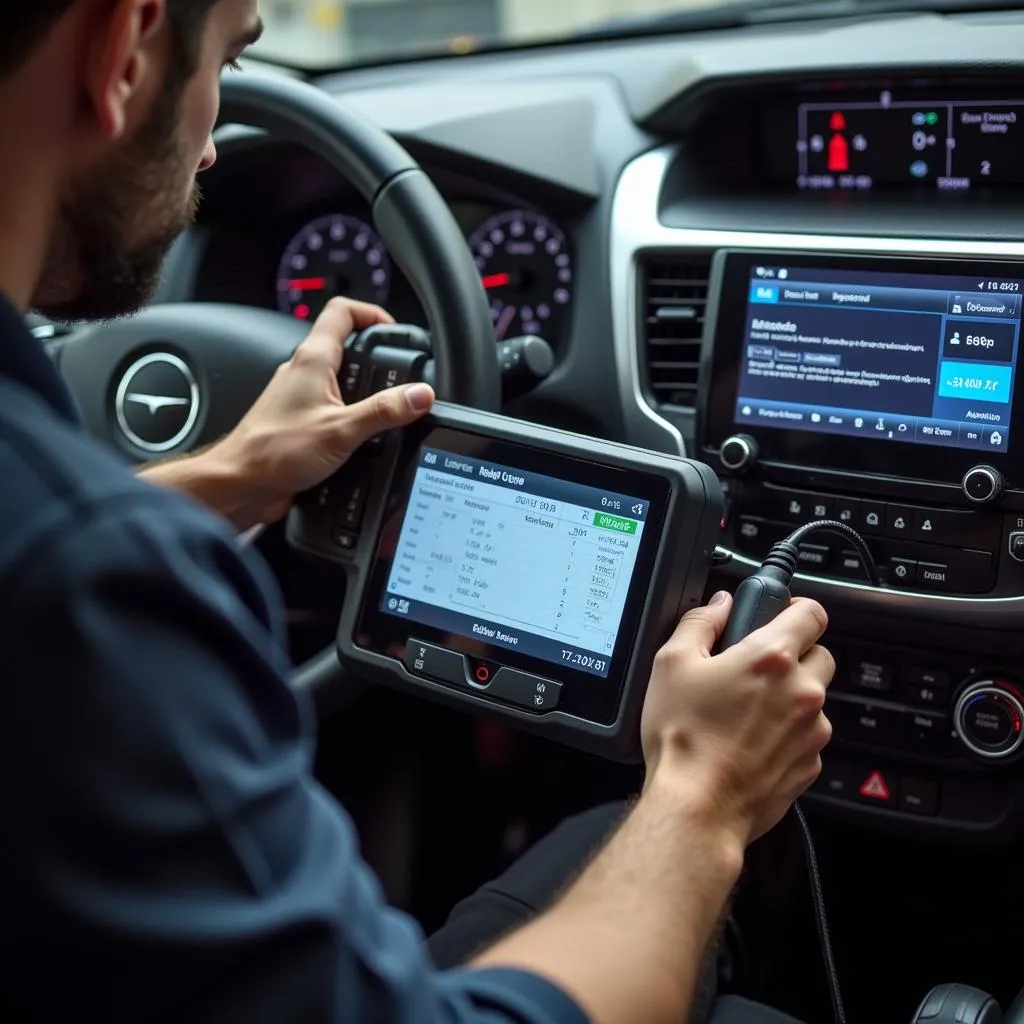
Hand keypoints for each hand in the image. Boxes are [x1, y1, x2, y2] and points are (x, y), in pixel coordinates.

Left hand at [211, 298, 434, 524]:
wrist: (241, 484)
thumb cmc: (273, 452)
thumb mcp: (341, 431)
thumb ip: (383, 411)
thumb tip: (419, 394)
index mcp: (312, 360)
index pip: (342, 312)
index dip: (372, 314)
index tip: (395, 332)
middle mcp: (303, 372)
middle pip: (345, 345)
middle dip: (377, 360)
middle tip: (399, 377)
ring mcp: (299, 396)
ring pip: (339, 378)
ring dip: (364, 390)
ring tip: (384, 410)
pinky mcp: (299, 420)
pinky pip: (331, 406)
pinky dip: (350, 415)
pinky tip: (361, 438)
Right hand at [640, 591, 833, 845]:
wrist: (698, 807)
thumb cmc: (683, 738)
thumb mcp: (671, 663)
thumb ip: (700, 622)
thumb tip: (720, 605)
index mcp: (772, 658)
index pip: (812, 613)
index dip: (796, 608)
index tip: (782, 615)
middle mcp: (802, 691)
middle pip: (820, 655)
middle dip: (794, 655)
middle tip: (756, 668)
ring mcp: (811, 731)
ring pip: (813, 699)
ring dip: (790, 698)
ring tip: (745, 713)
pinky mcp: (810, 764)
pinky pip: (807, 737)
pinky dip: (786, 734)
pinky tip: (750, 742)